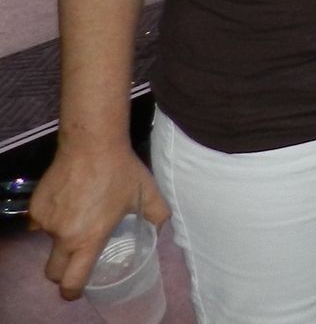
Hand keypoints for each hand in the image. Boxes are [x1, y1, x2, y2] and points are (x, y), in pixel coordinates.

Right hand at [29, 139, 169, 299]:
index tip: (78, 290)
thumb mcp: (149, 194)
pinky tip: (70, 201)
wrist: (91, 144)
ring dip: (61, 237)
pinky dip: (53, 218)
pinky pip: (41, 222)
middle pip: (53, 271)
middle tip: (76, 261)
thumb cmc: (121, 170)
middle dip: (63, 273)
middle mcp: (62, 235)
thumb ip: (157, 216)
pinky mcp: (35, 207)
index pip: (72, 280)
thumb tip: (159, 228)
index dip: (73, 291)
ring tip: (81, 215)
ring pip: (48, 241)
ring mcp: (45, 221)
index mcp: (88, 239)